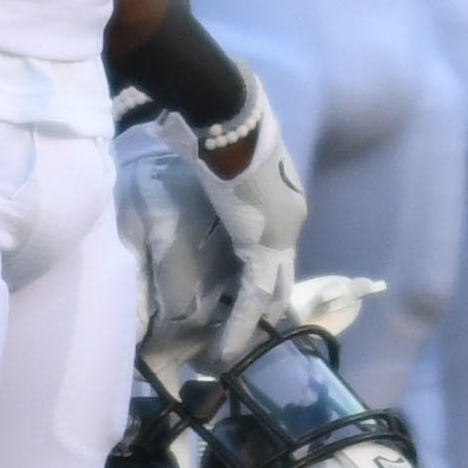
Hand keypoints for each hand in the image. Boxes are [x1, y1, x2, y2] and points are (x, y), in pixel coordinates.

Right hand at [195, 75, 306, 364]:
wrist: (226, 113)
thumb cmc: (214, 124)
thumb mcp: (214, 156)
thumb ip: (206, 169)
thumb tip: (179, 167)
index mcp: (278, 198)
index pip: (274, 249)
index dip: (260, 277)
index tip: (239, 300)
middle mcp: (287, 219)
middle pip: (280, 276)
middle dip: (264, 308)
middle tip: (240, 338)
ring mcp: (281, 233)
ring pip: (270, 292)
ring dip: (251, 324)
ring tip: (226, 353)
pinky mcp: (264, 245)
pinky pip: (253, 296)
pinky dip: (240, 324)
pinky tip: (224, 349)